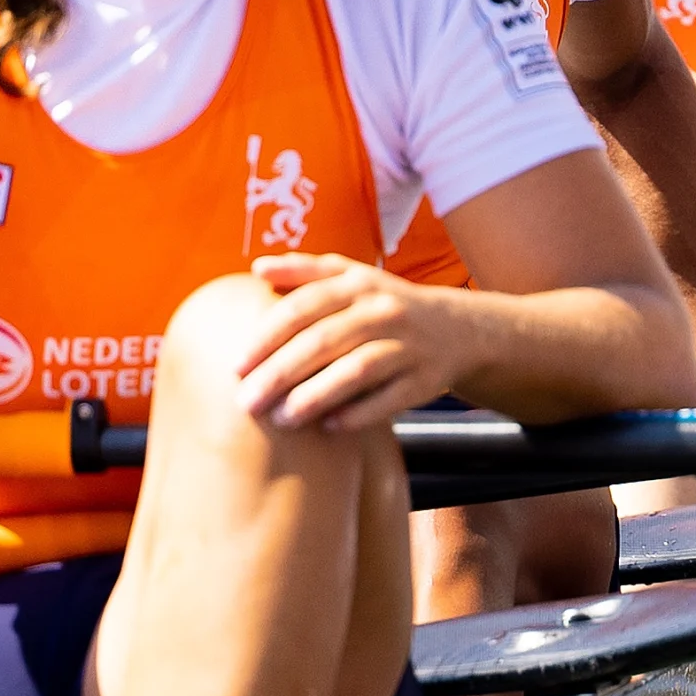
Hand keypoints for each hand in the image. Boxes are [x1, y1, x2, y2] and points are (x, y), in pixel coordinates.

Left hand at [241, 253, 483, 430]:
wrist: (459, 330)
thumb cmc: (386, 305)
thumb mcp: (353, 278)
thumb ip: (306, 271)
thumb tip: (257, 267)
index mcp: (358, 285)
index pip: (303, 308)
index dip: (267, 337)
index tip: (236, 366)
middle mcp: (383, 311)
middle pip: (324, 341)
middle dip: (280, 374)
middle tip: (246, 403)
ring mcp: (407, 346)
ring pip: (356, 371)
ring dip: (315, 397)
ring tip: (281, 420)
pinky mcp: (424, 380)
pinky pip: (387, 400)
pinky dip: (356, 415)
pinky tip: (326, 428)